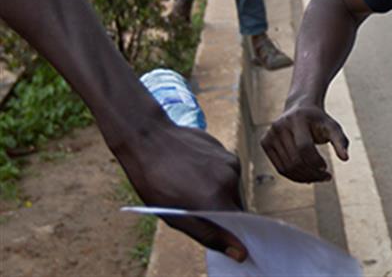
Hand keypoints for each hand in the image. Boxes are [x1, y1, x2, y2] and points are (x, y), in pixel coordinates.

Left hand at [113, 123, 246, 261]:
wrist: (149, 139)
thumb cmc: (155, 181)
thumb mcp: (175, 217)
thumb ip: (209, 235)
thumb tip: (240, 253)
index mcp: (217, 199)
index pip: (243, 225)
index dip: (237, 233)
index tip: (226, 235)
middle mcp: (231, 180)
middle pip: (236, 206)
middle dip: (221, 211)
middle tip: (195, 207)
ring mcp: (231, 163)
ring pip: (232, 188)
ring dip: (218, 192)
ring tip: (192, 186)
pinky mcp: (227, 151)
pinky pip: (228, 172)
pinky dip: (216, 177)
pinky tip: (195, 171)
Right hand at [262, 103, 348, 182]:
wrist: (300, 109)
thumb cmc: (319, 120)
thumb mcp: (333, 127)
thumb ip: (341, 141)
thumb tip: (345, 158)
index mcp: (296, 119)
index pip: (304, 147)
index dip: (315, 161)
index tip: (326, 168)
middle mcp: (279, 126)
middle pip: (295, 160)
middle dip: (312, 173)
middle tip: (326, 177)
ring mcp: (269, 134)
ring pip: (286, 168)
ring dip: (304, 178)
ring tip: (319, 178)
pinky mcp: (265, 143)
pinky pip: (280, 168)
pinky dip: (294, 177)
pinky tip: (308, 177)